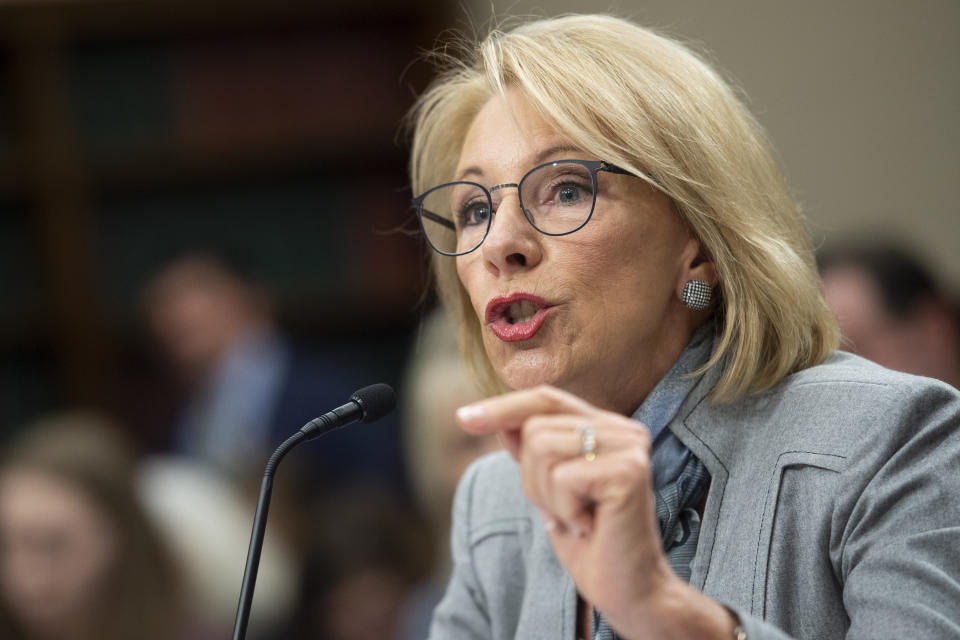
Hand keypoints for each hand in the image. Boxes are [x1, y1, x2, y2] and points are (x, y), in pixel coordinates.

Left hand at [456, 385, 677, 634]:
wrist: (628, 591)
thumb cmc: (590, 544)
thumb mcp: (549, 492)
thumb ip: (532, 454)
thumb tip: (500, 422)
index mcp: (606, 427)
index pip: (545, 400)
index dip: (502, 407)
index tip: (462, 419)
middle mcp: (622, 429)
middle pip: (534, 428)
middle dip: (532, 479)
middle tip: (563, 512)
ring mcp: (629, 446)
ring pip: (542, 448)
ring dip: (547, 496)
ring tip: (577, 519)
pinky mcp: (629, 470)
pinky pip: (562, 477)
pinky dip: (564, 510)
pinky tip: (590, 527)